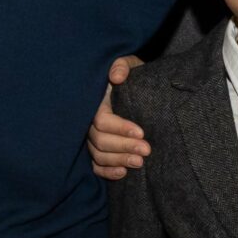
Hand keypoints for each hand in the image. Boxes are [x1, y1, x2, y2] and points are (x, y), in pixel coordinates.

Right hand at [88, 57, 149, 180]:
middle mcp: (91, 120)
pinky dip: (107, 172)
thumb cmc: (133, 75)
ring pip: (99, 155)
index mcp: (98, 101)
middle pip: (100, 140)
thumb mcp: (131, 64)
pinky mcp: (98, 150)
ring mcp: (93, 137)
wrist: (136, 87)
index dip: (120, 128)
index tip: (141, 132)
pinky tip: (123, 173)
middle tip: (147, 150)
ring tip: (140, 163)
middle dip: (124, 147)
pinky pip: (96, 165)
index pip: (102, 120)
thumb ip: (124, 65)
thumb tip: (116, 76)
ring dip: (119, 161)